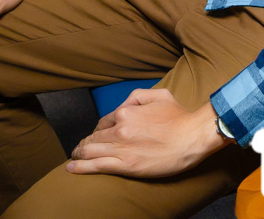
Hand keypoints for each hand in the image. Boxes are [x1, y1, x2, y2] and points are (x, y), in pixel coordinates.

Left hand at [67, 91, 228, 178]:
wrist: (192, 137)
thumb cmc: (179, 117)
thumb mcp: (160, 95)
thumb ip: (137, 96)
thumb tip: (124, 105)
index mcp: (126, 112)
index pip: (103, 122)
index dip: (98, 130)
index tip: (97, 136)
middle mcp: (120, 129)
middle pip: (94, 137)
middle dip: (84, 143)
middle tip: (79, 149)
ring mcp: (121, 148)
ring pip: (90, 151)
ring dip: (79, 155)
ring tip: (74, 158)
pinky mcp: (126, 165)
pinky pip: (97, 166)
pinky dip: (81, 167)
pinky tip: (71, 168)